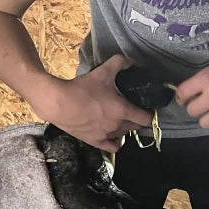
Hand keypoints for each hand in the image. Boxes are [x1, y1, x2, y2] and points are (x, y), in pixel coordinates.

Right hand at [31, 55, 154, 152]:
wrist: (58, 103)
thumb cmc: (82, 87)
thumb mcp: (103, 70)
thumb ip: (121, 63)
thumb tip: (131, 62)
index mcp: (123, 110)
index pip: (147, 119)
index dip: (150, 113)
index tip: (147, 107)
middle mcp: (117, 126)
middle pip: (136, 126)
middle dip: (137, 118)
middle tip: (132, 108)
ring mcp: (106, 136)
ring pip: (124, 135)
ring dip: (126, 127)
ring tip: (120, 118)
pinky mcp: (95, 141)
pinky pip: (113, 146)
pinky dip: (117, 141)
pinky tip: (114, 134)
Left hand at [175, 42, 208, 133]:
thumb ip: (208, 77)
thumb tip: (195, 87)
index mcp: (208, 78)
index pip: (182, 93)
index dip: (182, 96)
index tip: (185, 97)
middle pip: (191, 111)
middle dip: (195, 106)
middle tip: (203, 103)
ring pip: (204, 123)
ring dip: (208, 117)